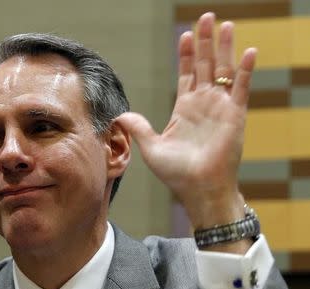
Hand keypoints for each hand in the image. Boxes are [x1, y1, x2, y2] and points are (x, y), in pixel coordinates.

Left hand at [117, 12, 255, 233]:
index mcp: (185, 108)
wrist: (199, 189)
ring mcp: (221, 108)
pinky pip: (242, 88)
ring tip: (224, 24)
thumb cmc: (177, 173)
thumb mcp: (152, 147)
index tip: (184, 35)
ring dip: (224, 47)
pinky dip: (246, 70)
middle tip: (206, 17)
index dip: (187, 54)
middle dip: (205, 41)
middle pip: (206, 65)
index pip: (187, 73)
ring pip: (224, 70)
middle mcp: (204, 103)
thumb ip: (138, 128)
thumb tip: (119, 115)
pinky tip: (249, 51)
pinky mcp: (235, 115)